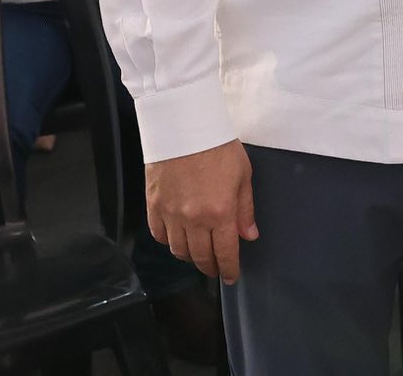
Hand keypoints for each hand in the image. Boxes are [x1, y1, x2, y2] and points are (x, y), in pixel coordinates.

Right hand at [145, 139, 257, 282]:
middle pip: (200, 256)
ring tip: (198, 253)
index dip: (228, 269)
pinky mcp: (153, 206)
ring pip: (178, 250)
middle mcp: (193, 219)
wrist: (184, 126)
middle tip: (215, 267)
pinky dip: (169, 242)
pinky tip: (178, 238)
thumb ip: (245, 209)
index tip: (230, 277)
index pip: (224, 253)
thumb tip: (249, 235)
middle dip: (210, 266)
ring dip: (190, 257)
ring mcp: (170, 214)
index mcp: (220, 212)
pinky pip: (159, 236)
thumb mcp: (243, 175)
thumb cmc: (218, 146)